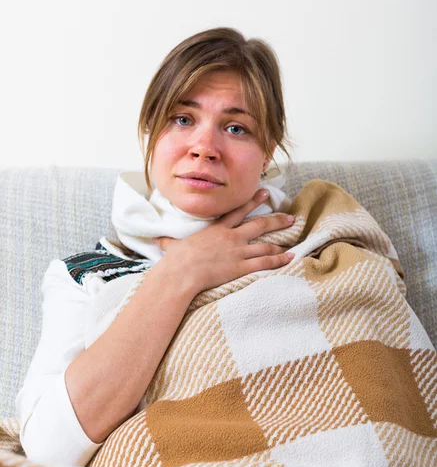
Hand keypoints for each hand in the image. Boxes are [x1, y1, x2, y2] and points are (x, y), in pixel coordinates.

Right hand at [153, 188, 295, 293]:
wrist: (181, 273)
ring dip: (281, 242)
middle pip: (259, 225)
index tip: (265, 193)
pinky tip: (290, 257)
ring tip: (294, 240)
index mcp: (217, 229)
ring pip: (265, 245)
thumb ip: (169, 243)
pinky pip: (265, 262)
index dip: (253, 201)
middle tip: (291, 217)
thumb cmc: (176, 261)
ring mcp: (238, 252)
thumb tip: (157, 240)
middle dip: (277, 220)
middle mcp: (231, 237)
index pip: (238, 211)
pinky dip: (279, 260)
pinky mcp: (241, 267)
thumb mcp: (172, 247)